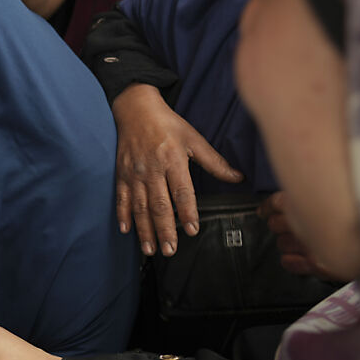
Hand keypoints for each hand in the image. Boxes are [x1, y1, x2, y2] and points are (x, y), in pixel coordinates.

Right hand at [111, 84, 242, 256]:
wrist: (135, 109)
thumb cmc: (168, 124)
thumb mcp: (194, 139)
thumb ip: (215, 161)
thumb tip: (238, 178)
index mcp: (173, 160)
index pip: (182, 192)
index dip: (187, 212)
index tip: (192, 230)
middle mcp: (152, 169)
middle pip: (159, 205)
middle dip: (164, 230)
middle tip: (170, 250)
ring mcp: (135, 173)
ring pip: (140, 206)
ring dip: (145, 230)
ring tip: (151, 249)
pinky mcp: (121, 174)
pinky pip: (121, 198)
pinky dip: (123, 215)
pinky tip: (126, 231)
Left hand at [258, 191, 337, 278]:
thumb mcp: (341, 194)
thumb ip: (322, 195)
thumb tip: (306, 191)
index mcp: (306, 201)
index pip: (275, 203)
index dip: (268, 208)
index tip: (264, 211)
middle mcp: (302, 223)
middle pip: (276, 224)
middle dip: (280, 225)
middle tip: (289, 227)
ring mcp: (307, 245)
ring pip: (281, 243)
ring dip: (286, 242)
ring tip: (296, 243)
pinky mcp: (316, 264)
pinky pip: (290, 263)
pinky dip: (289, 261)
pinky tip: (290, 259)